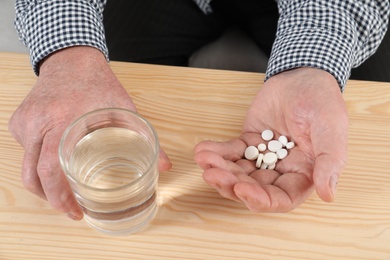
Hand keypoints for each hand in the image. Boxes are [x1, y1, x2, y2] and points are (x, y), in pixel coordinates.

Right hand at [8, 47, 171, 219]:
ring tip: (63, 193)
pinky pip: (24, 151)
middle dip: (50, 199)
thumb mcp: (125, 109)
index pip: (50, 169)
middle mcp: (38, 123)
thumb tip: (165, 167)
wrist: (71, 60)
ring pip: (26, 165)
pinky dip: (37, 163)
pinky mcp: (19, 121)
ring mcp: (25, 122)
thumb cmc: (98, 84)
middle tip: (71, 209)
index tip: (75, 211)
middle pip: (32, 175)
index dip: (59, 197)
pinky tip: (55, 162)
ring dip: (42, 184)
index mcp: (63, 121)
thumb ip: (144, 137)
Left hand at [194, 68, 347, 211]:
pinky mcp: (248, 142)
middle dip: (230, 183)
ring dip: (219, 169)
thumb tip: (328, 195)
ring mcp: (262, 157)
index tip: (240, 189)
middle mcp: (281, 170)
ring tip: (204, 158)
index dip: (259, 200)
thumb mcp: (331, 129)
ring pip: (238, 172)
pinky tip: (203, 149)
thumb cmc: (321, 101)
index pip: (281, 199)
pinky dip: (216, 152)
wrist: (301, 75)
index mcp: (303, 174)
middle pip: (252, 188)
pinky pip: (230, 152)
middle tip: (212, 173)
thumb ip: (329, 161)